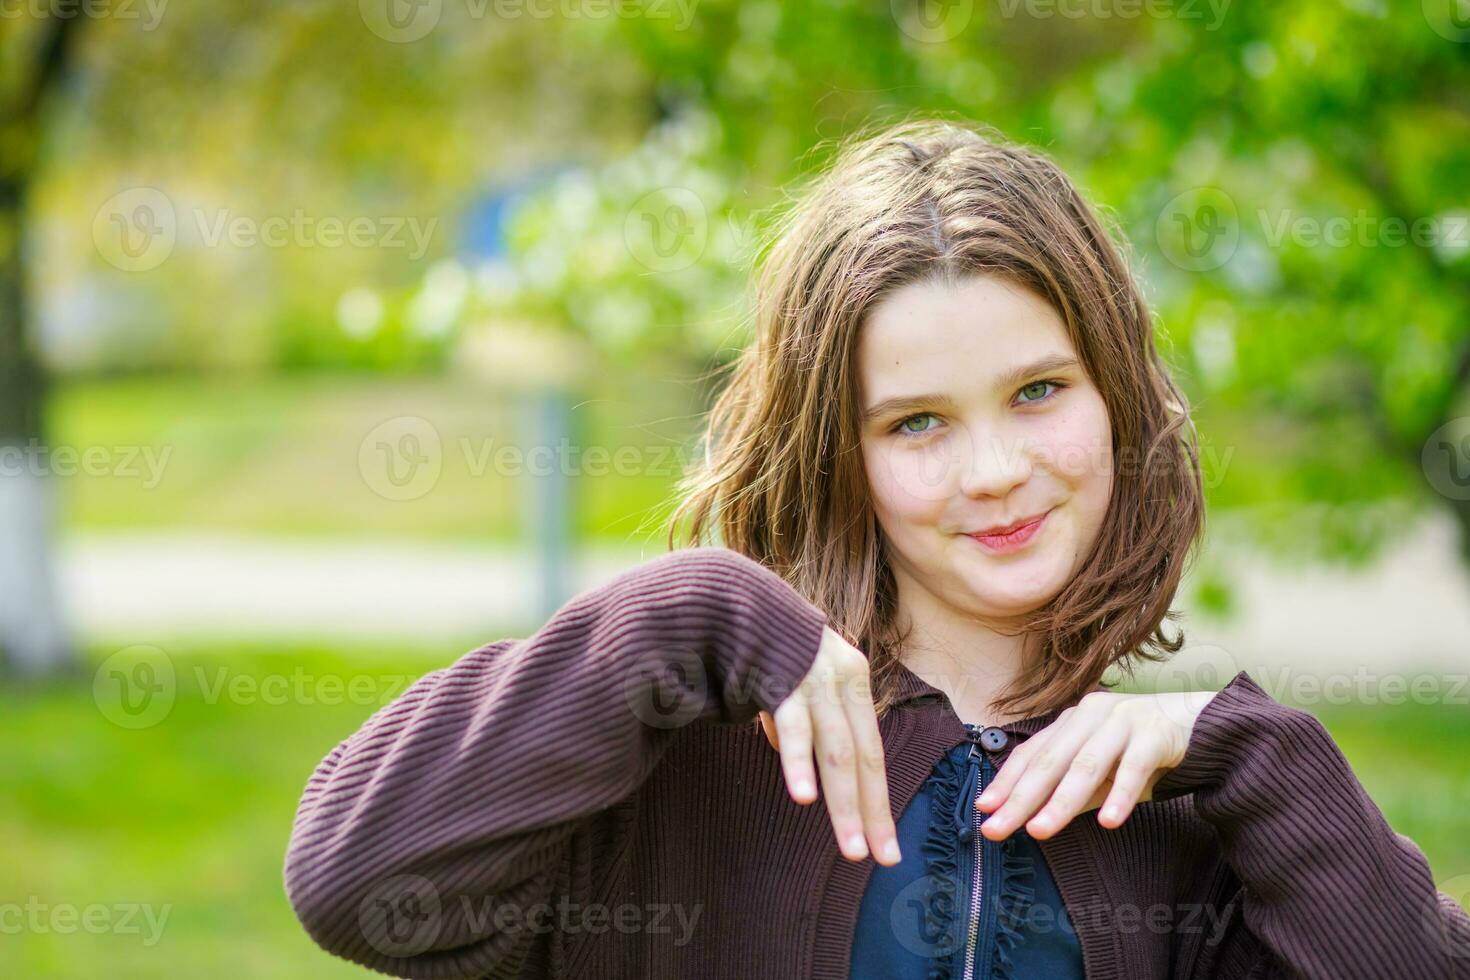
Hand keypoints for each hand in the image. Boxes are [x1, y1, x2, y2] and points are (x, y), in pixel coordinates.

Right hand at [756, 626, 901, 865]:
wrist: (732, 596)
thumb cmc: (765, 645)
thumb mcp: (797, 685)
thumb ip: (803, 723)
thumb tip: (799, 765)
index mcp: (854, 681)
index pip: (871, 752)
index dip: (877, 800)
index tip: (884, 845)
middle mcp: (844, 680)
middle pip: (863, 757)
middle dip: (871, 812)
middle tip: (879, 857)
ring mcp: (815, 680)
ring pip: (837, 752)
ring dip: (844, 803)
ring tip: (850, 846)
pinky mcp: (782, 679)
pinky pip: (794, 728)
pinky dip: (799, 763)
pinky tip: (804, 796)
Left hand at [974, 689, 1217, 840]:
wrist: (1200, 724)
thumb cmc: (1141, 750)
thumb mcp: (1100, 772)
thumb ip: (1070, 791)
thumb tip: (1029, 817)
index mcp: (1071, 722)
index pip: (1031, 754)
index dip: (1006, 782)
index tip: (983, 810)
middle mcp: (1090, 716)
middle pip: (1050, 761)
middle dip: (1021, 798)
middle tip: (997, 828)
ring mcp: (1123, 721)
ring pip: (1087, 765)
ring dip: (1062, 800)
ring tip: (1041, 830)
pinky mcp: (1155, 734)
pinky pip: (1135, 767)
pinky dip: (1121, 795)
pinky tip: (1109, 821)